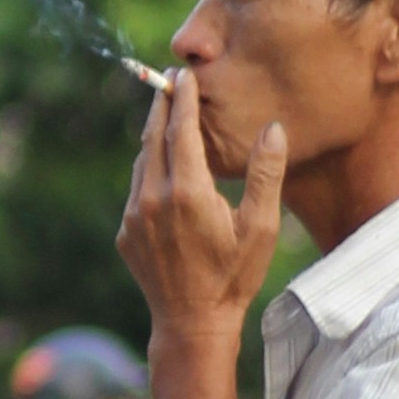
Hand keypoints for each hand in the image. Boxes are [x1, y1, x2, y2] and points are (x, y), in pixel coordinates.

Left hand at [117, 66, 286, 345]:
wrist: (192, 323)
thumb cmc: (233, 276)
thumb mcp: (260, 227)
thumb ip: (266, 174)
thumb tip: (273, 128)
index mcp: (186, 191)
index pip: (180, 130)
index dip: (182, 99)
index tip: (184, 75)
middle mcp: (152, 198)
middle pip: (153, 137)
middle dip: (162, 107)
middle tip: (168, 81)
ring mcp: (133, 216)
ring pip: (141, 162)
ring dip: (153, 137)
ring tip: (166, 116)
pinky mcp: (125, 233)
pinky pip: (136, 190)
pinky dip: (148, 170)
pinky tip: (162, 167)